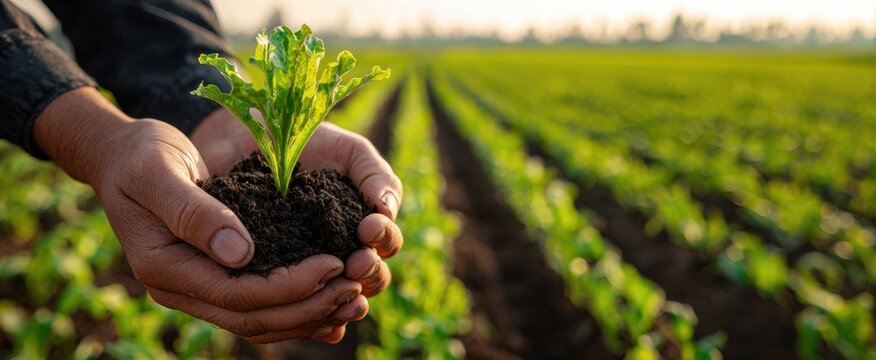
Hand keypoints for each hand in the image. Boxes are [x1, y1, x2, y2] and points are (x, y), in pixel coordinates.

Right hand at [34, 87, 366, 342]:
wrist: (121, 156)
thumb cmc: (140, 155)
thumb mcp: (158, 171)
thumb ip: (194, 211)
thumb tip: (240, 253)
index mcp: (164, 267)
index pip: (237, 295)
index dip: (289, 286)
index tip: (333, 263)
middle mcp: (179, 288)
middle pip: (253, 317)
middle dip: (308, 305)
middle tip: (355, 285)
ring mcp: (195, 288)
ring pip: (258, 321)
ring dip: (307, 313)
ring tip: (353, 295)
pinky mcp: (212, 278)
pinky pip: (256, 307)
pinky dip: (294, 306)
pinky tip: (330, 296)